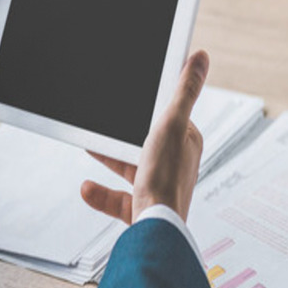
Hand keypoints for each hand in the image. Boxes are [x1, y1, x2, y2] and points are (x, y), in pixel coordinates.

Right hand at [81, 50, 209, 223]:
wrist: (154, 229)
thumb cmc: (165, 181)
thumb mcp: (172, 124)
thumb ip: (184, 91)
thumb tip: (201, 58)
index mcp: (188, 143)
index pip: (170, 115)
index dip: (152, 106)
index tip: (134, 98)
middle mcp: (176, 164)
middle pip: (144, 139)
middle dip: (123, 133)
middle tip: (105, 121)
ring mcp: (158, 186)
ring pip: (129, 166)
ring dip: (109, 158)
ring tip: (91, 144)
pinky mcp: (141, 207)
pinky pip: (117, 197)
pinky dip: (101, 193)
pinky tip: (86, 187)